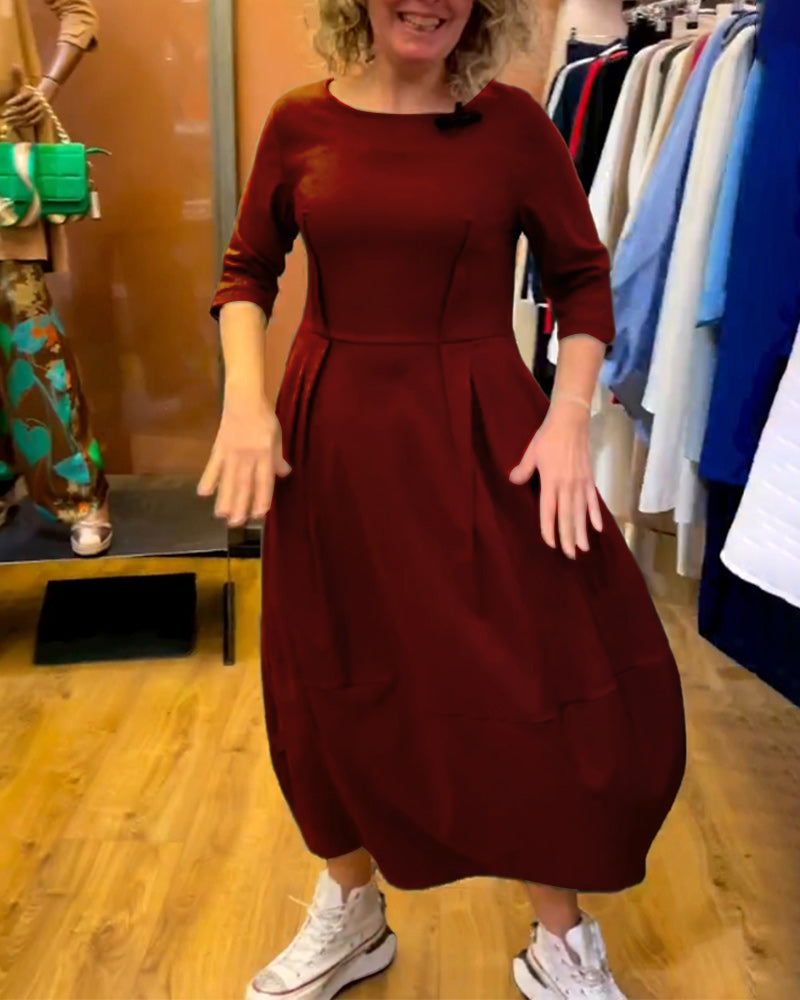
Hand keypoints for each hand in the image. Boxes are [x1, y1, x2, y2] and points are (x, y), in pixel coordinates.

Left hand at [2, 67, 56, 129]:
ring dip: (17, 120)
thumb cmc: (28, 91)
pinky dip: (23, 124)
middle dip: (13, 113)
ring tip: (7, 121)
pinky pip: (31, 122)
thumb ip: (17, 76)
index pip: (22, 97)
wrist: (43, 98)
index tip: (6, 104)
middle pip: (24, 109)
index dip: (14, 101)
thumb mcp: (23, 83)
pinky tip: (15, 125)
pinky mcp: (40, 118)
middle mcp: (37, 102)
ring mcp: (39, 111)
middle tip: (4, 115)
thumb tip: (14, 65)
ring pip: (27, 117)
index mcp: (32, 93)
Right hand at [197, 394, 291, 526]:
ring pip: (228, 479)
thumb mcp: (277, 437)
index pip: (264, 481)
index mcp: (264, 454)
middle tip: (236, 524)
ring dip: (224, 498)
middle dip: (240, 505)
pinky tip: (203, 494)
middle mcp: (248, 456)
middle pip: (243, 484)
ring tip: (221, 516)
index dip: (261, 498)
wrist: (244, 399)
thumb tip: (284, 474)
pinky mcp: (218, 447)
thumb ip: (278, 458)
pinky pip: (212, 466)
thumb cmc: (264, 418)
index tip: (259, 515)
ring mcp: (231, 453)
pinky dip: (208, 479)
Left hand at [508, 400, 602, 558]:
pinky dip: (596, 515)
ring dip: (582, 531)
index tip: (550, 544)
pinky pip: (593, 501)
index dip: (549, 528)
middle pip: (567, 516)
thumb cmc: (548, 436)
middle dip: (568, 537)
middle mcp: (567, 485)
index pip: (549, 510)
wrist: (571, 421)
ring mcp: (580, 483)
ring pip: (581, 512)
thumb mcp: (531, 452)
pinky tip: (598, 528)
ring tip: (583, 548)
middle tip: (570, 555)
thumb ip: (523, 470)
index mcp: (551, 481)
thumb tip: (513, 481)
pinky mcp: (589, 478)